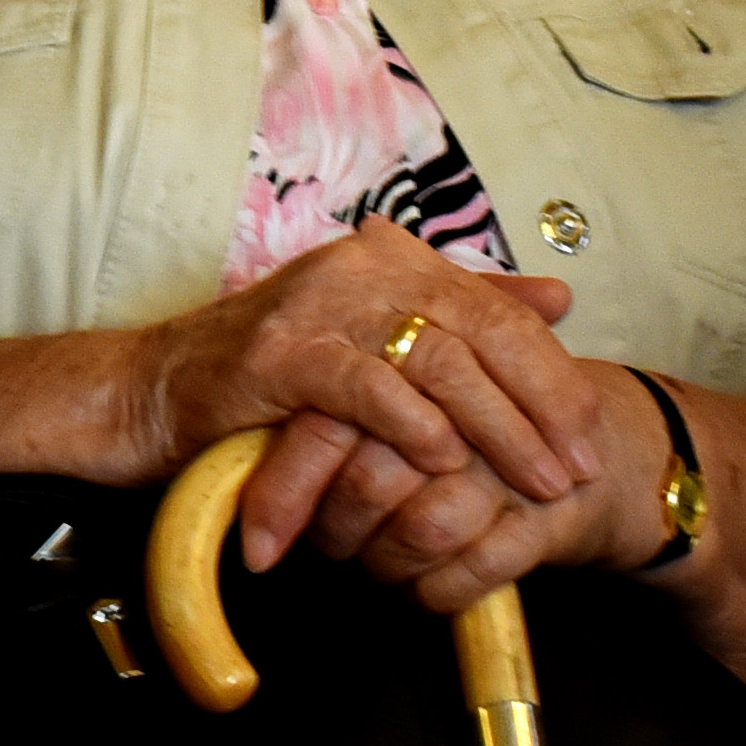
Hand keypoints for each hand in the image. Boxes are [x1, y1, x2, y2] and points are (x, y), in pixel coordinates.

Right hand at [143, 225, 614, 585]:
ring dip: (496, 429)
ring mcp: (318, 308)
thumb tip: (559, 296)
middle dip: (541, 405)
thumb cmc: (271, 378)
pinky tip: (444, 463)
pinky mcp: (279, 355)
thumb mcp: (374, 339)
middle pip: (480, 328)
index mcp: (390, 262)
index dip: (553, 372)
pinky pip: (365, 387)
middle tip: (578, 469)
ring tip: (535, 483)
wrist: (154, 391)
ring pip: (435, 358)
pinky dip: (412, 425)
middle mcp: (360, 270)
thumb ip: (462, 313)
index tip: (591, 433)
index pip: (497, 307)